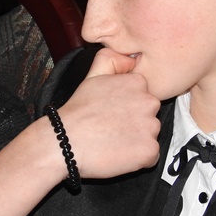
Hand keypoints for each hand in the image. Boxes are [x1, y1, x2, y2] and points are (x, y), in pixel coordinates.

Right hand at [57, 48, 160, 178]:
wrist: (64, 141)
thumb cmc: (76, 111)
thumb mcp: (91, 76)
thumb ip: (110, 60)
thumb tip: (129, 58)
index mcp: (137, 82)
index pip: (143, 95)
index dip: (126, 105)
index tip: (110, 112)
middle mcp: (149, 102)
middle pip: (149, 114)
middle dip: (135, 121)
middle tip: (110, 127)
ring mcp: (150, 127)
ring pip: (149, 134)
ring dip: (136, 139)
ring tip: (111, 140)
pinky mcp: (149, 150)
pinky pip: (150, 155)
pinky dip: (137, 158)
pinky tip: (117, 153)